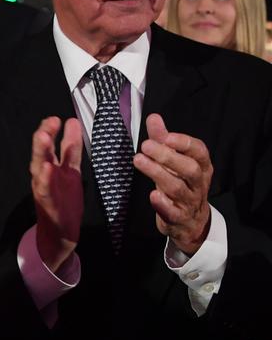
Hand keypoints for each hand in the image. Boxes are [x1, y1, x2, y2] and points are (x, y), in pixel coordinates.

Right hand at [30, 116, 82, 271]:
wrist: (62, 231)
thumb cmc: (64, 200)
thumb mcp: (71, 170)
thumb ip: (70, 148)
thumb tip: (72, 121)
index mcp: (51, 166)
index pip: (51, 144)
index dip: (53, 130)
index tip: (58, 117)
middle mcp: (44, 174)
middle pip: (42, 152)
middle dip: (44, 136)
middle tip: (50, 121)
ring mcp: (43, 188)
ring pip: (38, 167)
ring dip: (40, 152)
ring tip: (42, 136)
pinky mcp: (46, 202)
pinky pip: (44, 189)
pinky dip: (44, 179)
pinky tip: (46, 168)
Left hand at [134, 113, 211, 254]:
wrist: (190, 221)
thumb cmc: (181, 184)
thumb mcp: (174, 162)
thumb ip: (163, 140)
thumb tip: (153, 117)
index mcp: (201, 166)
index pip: (199, 152)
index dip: (184, 143)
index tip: (167, 136)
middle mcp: (198, 183)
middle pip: (190, 169)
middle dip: (168, 156)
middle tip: (146, 145)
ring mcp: (189, 202)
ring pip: (178, 188)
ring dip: (158, 174)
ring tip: (139, 160)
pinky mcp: (178, 218)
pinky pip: (172, 212)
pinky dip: (163, 204)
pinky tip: (152, 195)